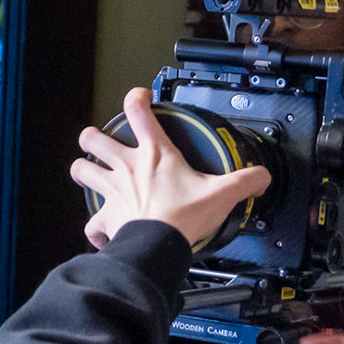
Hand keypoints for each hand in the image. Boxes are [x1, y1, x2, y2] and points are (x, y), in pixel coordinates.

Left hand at [70, 87, 271, 249]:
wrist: (158, 246)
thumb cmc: (183, 217)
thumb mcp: (222, 193)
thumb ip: (246, 181)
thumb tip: (261, 177)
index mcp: (155, 155)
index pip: (139, 112)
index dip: (137, 98)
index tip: (141, 97)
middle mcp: (127, 168)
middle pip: (94, 138)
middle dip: (93, 136)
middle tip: (99, 138)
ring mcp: (112, 192)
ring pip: (82, 170)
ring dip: (83, 169)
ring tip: (87, 169)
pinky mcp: (106, 217)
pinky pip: (91, 223)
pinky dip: (94, 227)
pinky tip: (100, 230)